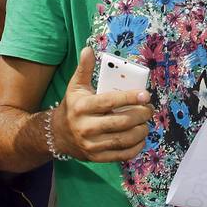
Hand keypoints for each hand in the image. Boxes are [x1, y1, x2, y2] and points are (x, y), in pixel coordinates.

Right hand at [54, 47, 152, 161]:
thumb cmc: (72, 106)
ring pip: (123, 140)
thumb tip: (88, 49)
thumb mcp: (75, 86)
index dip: (130, 98)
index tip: (146, 95)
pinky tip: (141, 138)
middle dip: (141, 115)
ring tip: (146, 123)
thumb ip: (84, 68)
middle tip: (149, 109)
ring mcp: (91, 145)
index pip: (110, 102)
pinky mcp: (96, 157)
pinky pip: (120, 155)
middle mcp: (86, 127)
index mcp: (82, 107)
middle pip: (121, 122)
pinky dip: (135, 148)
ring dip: (141, 131)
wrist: (57, 134)